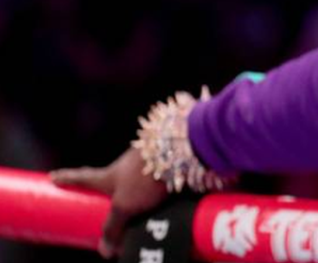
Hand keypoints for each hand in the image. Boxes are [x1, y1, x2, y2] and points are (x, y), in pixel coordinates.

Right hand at [50, 147, 168, 258]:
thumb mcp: (124, 206)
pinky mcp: (165, 165)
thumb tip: (104, 252)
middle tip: (98, 191)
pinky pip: (157, 180)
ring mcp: (145, 163)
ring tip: (137, 202)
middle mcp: (125, 166)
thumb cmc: (143, 177)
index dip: (67, 179)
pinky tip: (164, 199)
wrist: (177, 151)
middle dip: (104, 185)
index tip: (53, 176)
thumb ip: (113, 228)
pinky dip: (157, 189)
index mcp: (108, 175)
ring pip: (135, 177)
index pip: (81, 178)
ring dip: (134, 188)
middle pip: (110, 176)